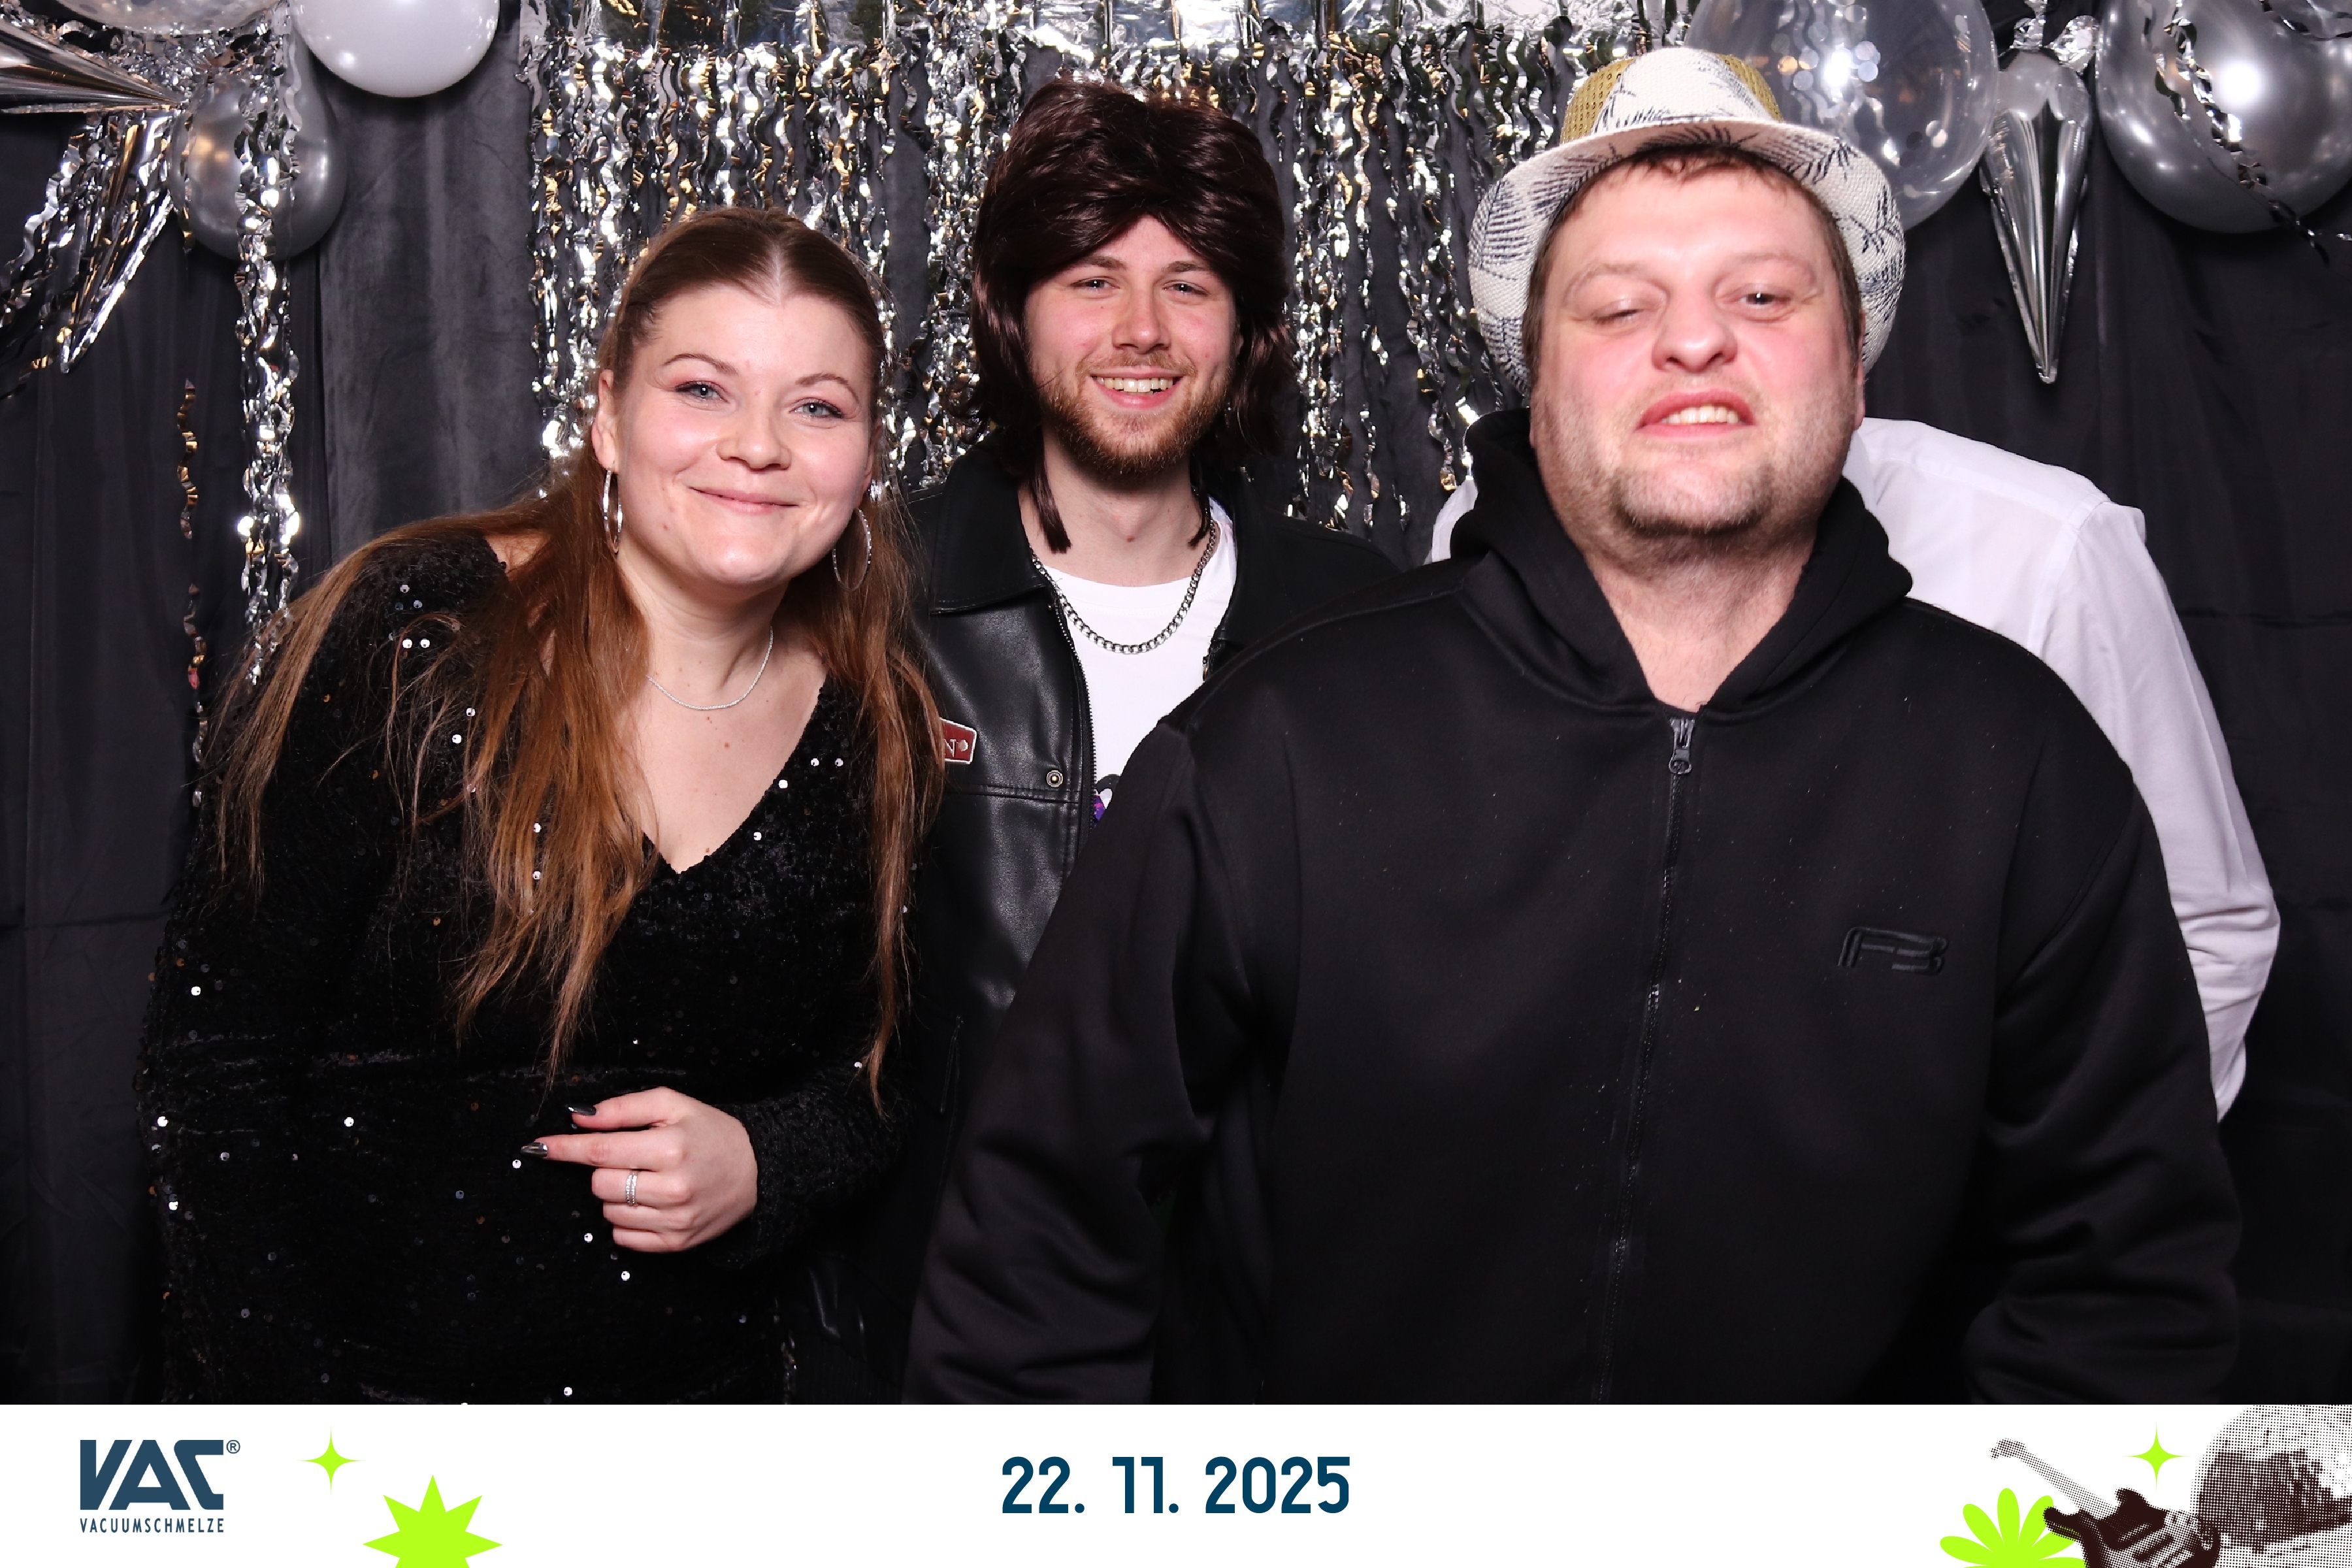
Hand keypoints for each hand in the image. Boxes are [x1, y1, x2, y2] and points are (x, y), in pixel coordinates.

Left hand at [538, 1088, 757, 1252]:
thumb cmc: (711, 1132)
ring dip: (617, 1195)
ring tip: (647, 1181)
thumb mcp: (674, 1104)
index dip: (565, 1148)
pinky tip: (650, 1204)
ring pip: (608, 1212)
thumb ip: (624, 1108)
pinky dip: (626, 1220)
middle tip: (633, 1159)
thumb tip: (579, 1117)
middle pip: (600, 1185)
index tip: (538, 1147)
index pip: (600, 1151)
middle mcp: (672, 1187)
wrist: (759, 1170)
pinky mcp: (676, 1244)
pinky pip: (623, 1237)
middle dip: (605, 1169)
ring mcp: (674, 1220)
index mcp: (670, 1147)